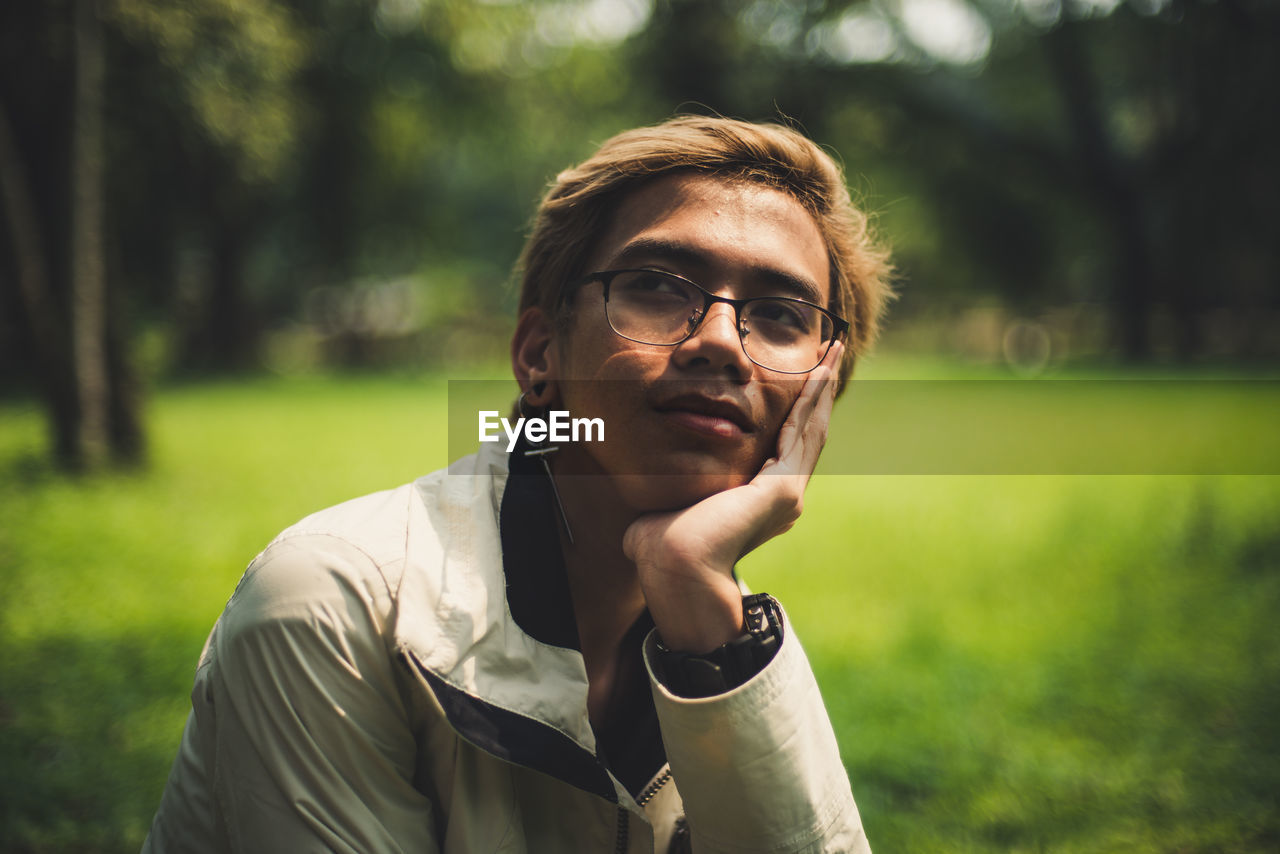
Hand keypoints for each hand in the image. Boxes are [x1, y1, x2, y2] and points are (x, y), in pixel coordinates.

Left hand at [624, 342, 842, 652]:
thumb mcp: (674, 505)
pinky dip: (812, 401)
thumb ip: (677, 495)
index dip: (797, 410)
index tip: (803, 380)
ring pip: (812, 428)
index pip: (786, 443)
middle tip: (832, 352)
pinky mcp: (782, 488)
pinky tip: (817, 373)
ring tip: (833, 352)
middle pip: (808, 431)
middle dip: (819, 390)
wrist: (675, 569)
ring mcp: (787, 493)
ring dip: (822, 387)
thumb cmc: (662, 546)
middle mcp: (783, 496)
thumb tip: (658, 493)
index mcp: (761, 500)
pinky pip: (803, 433)